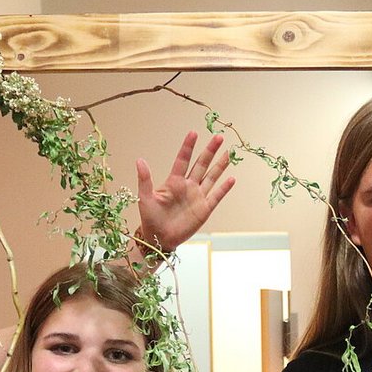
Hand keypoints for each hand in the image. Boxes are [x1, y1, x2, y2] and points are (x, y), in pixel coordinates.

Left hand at [134, 132, 234, 256]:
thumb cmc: (150, 218)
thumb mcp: (145, 198)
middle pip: (201, 164)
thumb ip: (144, 179)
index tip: (194, 133)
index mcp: (173, 181)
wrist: (159, 238)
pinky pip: (216, 196)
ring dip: (220, 165)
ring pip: (211, 177)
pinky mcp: (204, 209)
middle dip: (210, 151)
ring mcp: (197, 197)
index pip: (183, 160)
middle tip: (218, 137)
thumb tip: (140, 160)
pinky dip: (224, 188)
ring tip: (228, 152)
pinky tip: (232, 178)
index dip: (188, 147)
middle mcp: (188, 186)